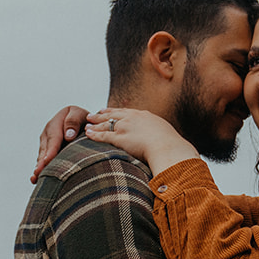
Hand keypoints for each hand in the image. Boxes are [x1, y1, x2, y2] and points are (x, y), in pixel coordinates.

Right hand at [32, 106, 88, 181]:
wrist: (79, 120)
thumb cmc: (81, 118)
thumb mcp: (79, 114)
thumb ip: (73, 121)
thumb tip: (69, 135)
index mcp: (55, 123)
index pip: (53, 139)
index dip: (50, 151)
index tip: (47, 160)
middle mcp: (47, 134)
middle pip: (45, 150)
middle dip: (41, 162)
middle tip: (38, 173)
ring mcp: (45, 143)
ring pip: (42, 156)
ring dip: (39, 167)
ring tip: (35, 178)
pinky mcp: (46, 150)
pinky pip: (43, 160)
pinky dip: (41, 168)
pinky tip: (36, 179)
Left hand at [85, 108, 199, 175]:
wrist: (169, 148)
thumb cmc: (172, 146)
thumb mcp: (167, 136)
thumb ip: (161, 138)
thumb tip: (164, 145)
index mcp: (146, 116)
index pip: (128, 112)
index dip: (117, 111)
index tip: (110, 110)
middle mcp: (134, 118)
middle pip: (114, 114)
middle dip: (103, 114)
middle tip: (94, 113)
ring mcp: (126, 127)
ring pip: (106, 123)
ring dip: (95, 123)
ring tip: (87, 123)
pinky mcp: (120, 138)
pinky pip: (103, 135)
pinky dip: (94, 134)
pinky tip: (88, 133)